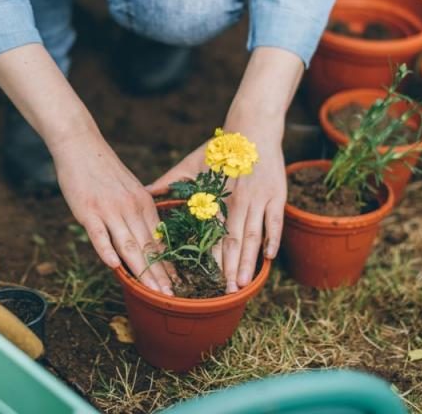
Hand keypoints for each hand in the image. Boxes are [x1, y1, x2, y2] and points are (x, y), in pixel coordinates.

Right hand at [0, 45, 174, 294]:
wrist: (81, 145)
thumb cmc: (104, 170)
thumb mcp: (129, 189)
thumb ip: (137, 212)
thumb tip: (144, 238)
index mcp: (143, 204)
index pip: (159, 240)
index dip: (169, 264)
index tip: (179, 284)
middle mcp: (130, 208)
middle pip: (148, 247)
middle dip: (160, 275)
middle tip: (171, 297)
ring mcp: (109, 210)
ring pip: (129, 244)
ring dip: (142, 271)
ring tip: (151, 292)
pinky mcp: (88, 210)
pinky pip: (99, 234)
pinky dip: (107, 250)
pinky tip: (114, 266)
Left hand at [147, 47, 301, 292]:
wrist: (252, 128)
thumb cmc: (219, 148)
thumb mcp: (191, 164)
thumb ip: (170, 180)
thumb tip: (145, 191)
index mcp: (216, 196)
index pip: (211, 233)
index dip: (209, 257)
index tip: (204, 279)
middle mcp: (237, 201)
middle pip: (232, 240)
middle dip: (229, 269)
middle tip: (226, 293)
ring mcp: (258, 199)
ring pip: (252, 235)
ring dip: (248, 261)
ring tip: (243, 283)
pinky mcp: (276, 195)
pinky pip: (275, 222)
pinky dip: (273, 240)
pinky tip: (269, 258)